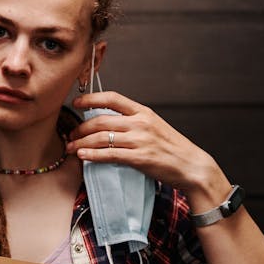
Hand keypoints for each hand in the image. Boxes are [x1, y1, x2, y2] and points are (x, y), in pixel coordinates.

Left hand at [68, 90, 227, 197]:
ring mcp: (140, 140)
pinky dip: (92, 155)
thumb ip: (133, 122)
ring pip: (101, 137)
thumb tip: (108, 123)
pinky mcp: (139, 158)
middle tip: (71, 135)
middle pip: (101, 120)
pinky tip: (83, 156)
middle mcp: (140, 123)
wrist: (191, 166)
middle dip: (81, 127)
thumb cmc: (172, 148)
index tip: (77, 103)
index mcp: (143, 112)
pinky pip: (109, 154)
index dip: (91, 98)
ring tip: (71, 148)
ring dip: (81, 143)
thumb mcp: (154, 126)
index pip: (113, 98)